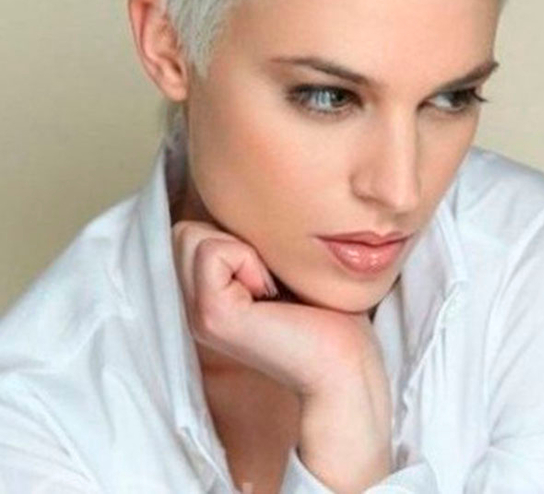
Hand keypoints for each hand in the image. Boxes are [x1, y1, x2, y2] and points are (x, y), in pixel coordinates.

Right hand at [171, 219, 390, 407]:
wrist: (346, 363)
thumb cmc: (327, 310)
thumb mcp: (275, 261)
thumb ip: (243, 241)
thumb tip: (236, 193)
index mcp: (205, 295)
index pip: (186, 231)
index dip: (230, 234)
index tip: (269, 270)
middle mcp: (192, 305)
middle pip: (183, 230)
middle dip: (230, 237)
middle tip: (268, 275)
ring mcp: (196, 313)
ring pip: (190, 235)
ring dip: (240, 246)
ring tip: (268, 283)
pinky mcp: (211, 315)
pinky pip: (213, 250)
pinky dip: (248, 259)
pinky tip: (270, 293)